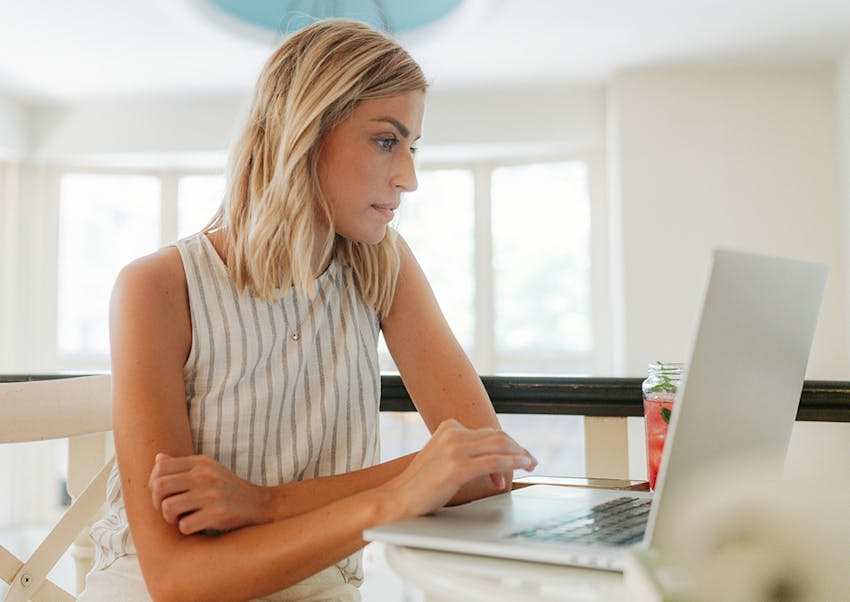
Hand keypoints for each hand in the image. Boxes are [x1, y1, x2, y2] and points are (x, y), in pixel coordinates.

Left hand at [148, 453, 270, 534]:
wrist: (260, 505)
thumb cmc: (229, 490)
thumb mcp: (209, 470)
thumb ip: (182, 465)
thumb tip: (157, 459)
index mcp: (201, 463)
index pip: (161, 468)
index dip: (153, 484)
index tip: (163, 495)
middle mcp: (205, 476)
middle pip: (159, 487)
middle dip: (157, 503)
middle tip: (168, 510)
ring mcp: (212, 495)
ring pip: (168, 508)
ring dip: (170, 518)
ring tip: (181, 519)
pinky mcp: (218, 514)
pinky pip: (185, 525)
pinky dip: (186, 529)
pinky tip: (197, 526)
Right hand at [382, 419, 536, 519]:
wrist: (398, 498)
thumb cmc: (421, 484)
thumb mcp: (443, 458)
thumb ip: (465, 452)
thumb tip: (492, 459)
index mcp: (449, 427)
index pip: (488, 432)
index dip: (506, 445)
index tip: (516, 457)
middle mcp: (452, 434)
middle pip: (497, 436)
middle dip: (518, 447)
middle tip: (530, 459)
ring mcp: (454, 449)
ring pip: (499, 445)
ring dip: (520, 454)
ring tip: (529, 464)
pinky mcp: (457, 467)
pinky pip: (494, 461)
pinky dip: (512, 463)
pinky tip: (521, 467)